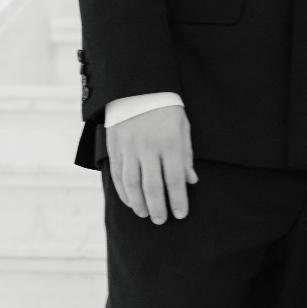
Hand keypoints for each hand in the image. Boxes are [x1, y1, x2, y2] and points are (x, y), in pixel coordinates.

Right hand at [106, 104, 197, 223]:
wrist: (137, 87)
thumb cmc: (166, 108)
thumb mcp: (183, 127)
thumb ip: (186, 155)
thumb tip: (191, 181)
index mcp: (169, 142)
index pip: (174, 179)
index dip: (178, 200)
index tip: (181, 214)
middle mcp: (148, 147)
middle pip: (152, 186)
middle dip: (158, 208)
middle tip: (162, 220)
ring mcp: (129, 148)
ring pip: (132, 184)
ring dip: (139, 203)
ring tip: (146, 214)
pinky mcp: (115, 147)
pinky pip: (117, 175)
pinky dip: (124, 192)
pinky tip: (131, 201)